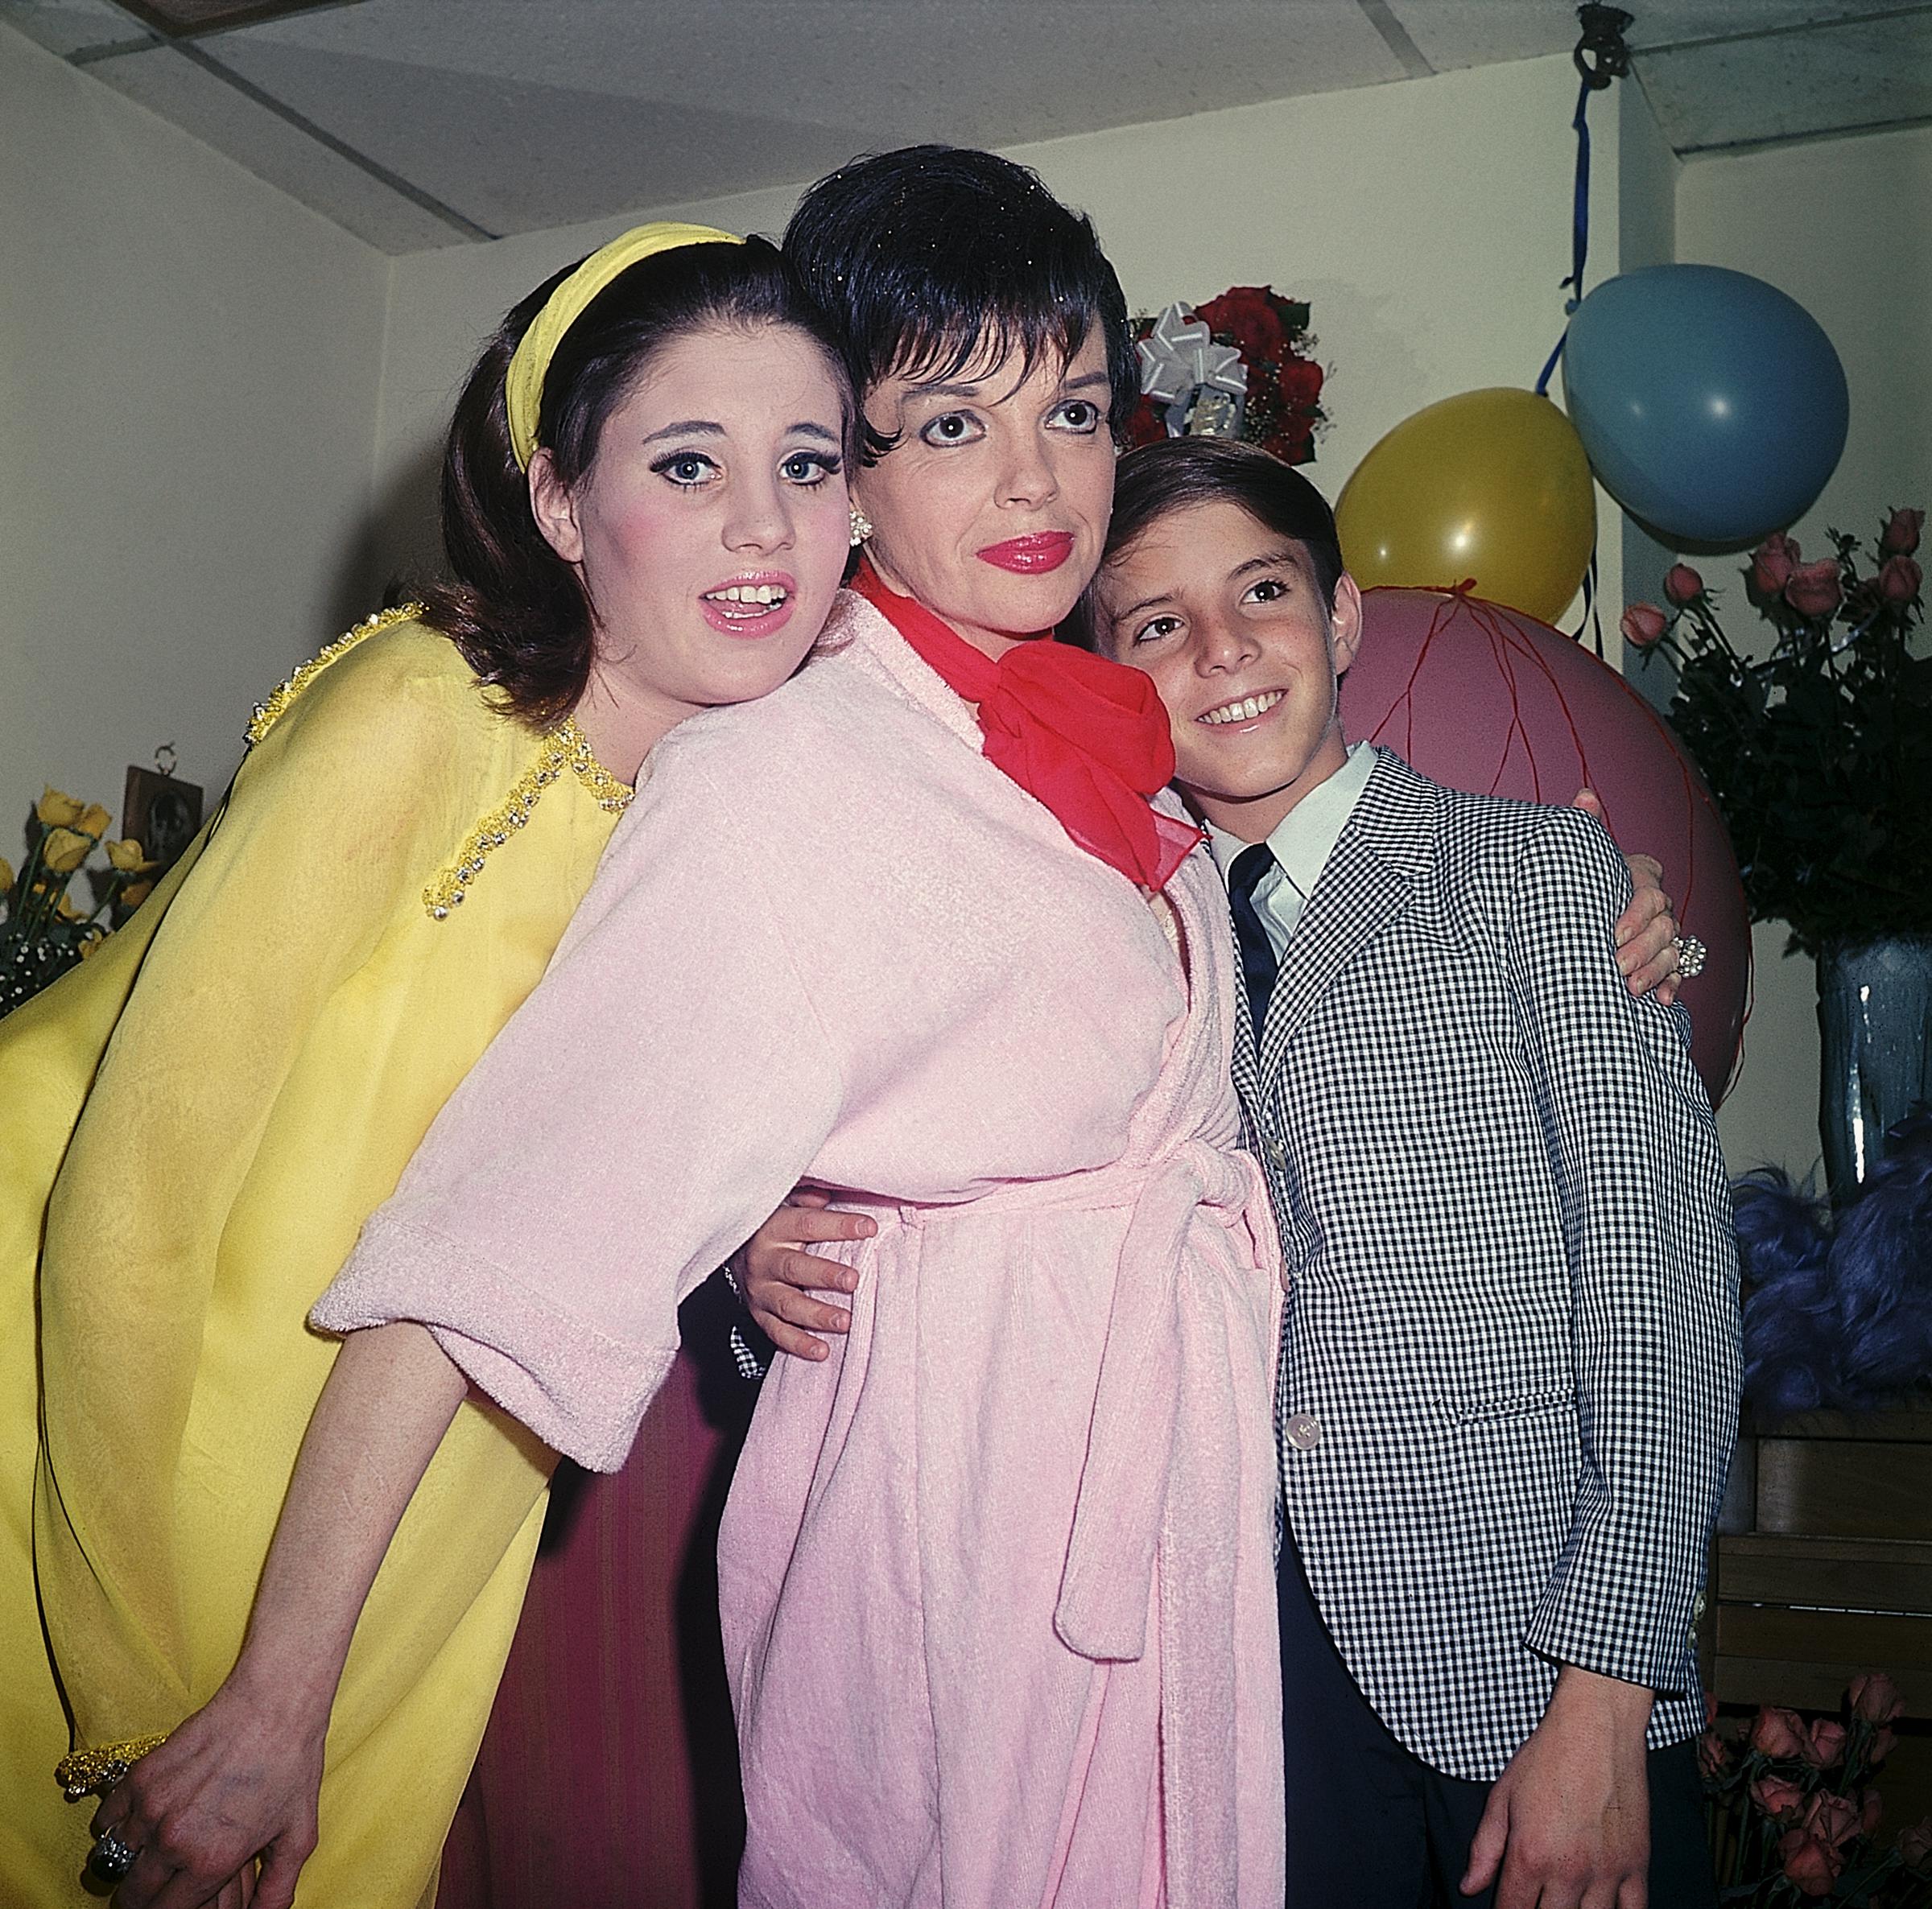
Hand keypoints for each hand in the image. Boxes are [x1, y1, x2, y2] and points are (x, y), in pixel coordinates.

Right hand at [88, 1670, 324, 1908]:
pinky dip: (117, 1825)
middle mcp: (173, 1842)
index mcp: (209, 1863)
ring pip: (117, 1860)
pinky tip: (143, 1818)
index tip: (174, 1902)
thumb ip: (276, 1890)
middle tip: (160, 1883)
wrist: (274, 1705)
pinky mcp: (139, 1778)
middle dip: (144, 1897)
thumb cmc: (290, 1766)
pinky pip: (107, 1821)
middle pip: (133, 1896)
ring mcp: (151, 1809)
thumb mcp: (297, 1836)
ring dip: (131, 1859)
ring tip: (156, 1846)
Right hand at [734, 1188, 873, 1361]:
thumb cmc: (771, 1223)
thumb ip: (805, 1198)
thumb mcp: (783, 1203)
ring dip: (816, 1315)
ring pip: (788, 1305)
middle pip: (795, 1267)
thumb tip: (826, 1195)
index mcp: (773, 1228)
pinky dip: (798, 1344)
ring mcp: (759, 1290)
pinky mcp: (758, 1314)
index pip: (807, 1224)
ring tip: (845, 1321)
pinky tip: (822, 1351)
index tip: (869, 1228)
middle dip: (824, 1275)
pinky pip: (777, 1332)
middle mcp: (764, 1260)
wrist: (728, 1249)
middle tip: (852, 1280)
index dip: (838, 1225)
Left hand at [1460, 1664, 1653, 1908]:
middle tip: (1535, 1900)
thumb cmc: (1546, 1758)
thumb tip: (1469, 1887)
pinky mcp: (1637, 1865)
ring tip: (1564, 1903)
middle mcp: (1569, 1871)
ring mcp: (1607, 1872)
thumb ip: (1484, 1848)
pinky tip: (1602, 1908)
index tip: (1507, 1906)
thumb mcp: (1502, 1797)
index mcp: (1530, 1855)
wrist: (1596, 1729)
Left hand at [1571, 790, 1679, 1006]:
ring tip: (1630, 987)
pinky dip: (1671, 986)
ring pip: (1673, 950)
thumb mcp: (1573, 859)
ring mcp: (1660, 933)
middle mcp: (1655, 904)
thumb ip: (1582, 829)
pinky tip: (1662, 999)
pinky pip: (1678, 973)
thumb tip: (1584, 796)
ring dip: (1655, 970)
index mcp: (1637, 877)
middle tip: (1617, 965)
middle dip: (1643, 947)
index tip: (1612, 933)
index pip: (1650, 890)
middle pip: (1665, 925)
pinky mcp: (1660, 960)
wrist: (1560, 923)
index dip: (1636, 912)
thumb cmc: (1570, 885)